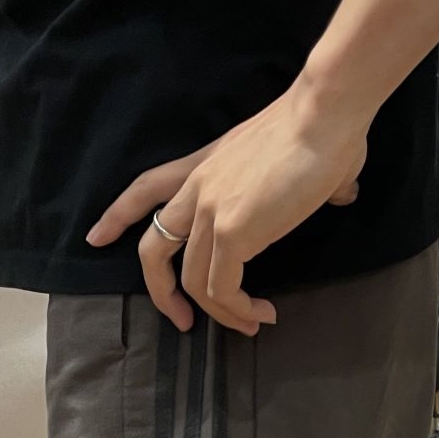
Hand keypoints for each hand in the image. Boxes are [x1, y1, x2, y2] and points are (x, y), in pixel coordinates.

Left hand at [87, 80, 366, 335]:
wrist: (326, 114)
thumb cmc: (324, 128)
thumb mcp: (294, 156)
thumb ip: (306, 180)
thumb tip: (342, 190)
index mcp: (206, 165)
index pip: (147, 188)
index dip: (118, 215)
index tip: (96, 238)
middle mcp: (197, 188)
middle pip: (153, 249)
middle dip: (160, 293)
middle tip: (181, 321)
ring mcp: (209, 210)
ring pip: (192, 281)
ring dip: (221, 313)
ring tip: (250, 324)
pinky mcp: (231, 232)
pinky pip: (221, 288)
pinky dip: (238, 310)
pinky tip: (261, 313)